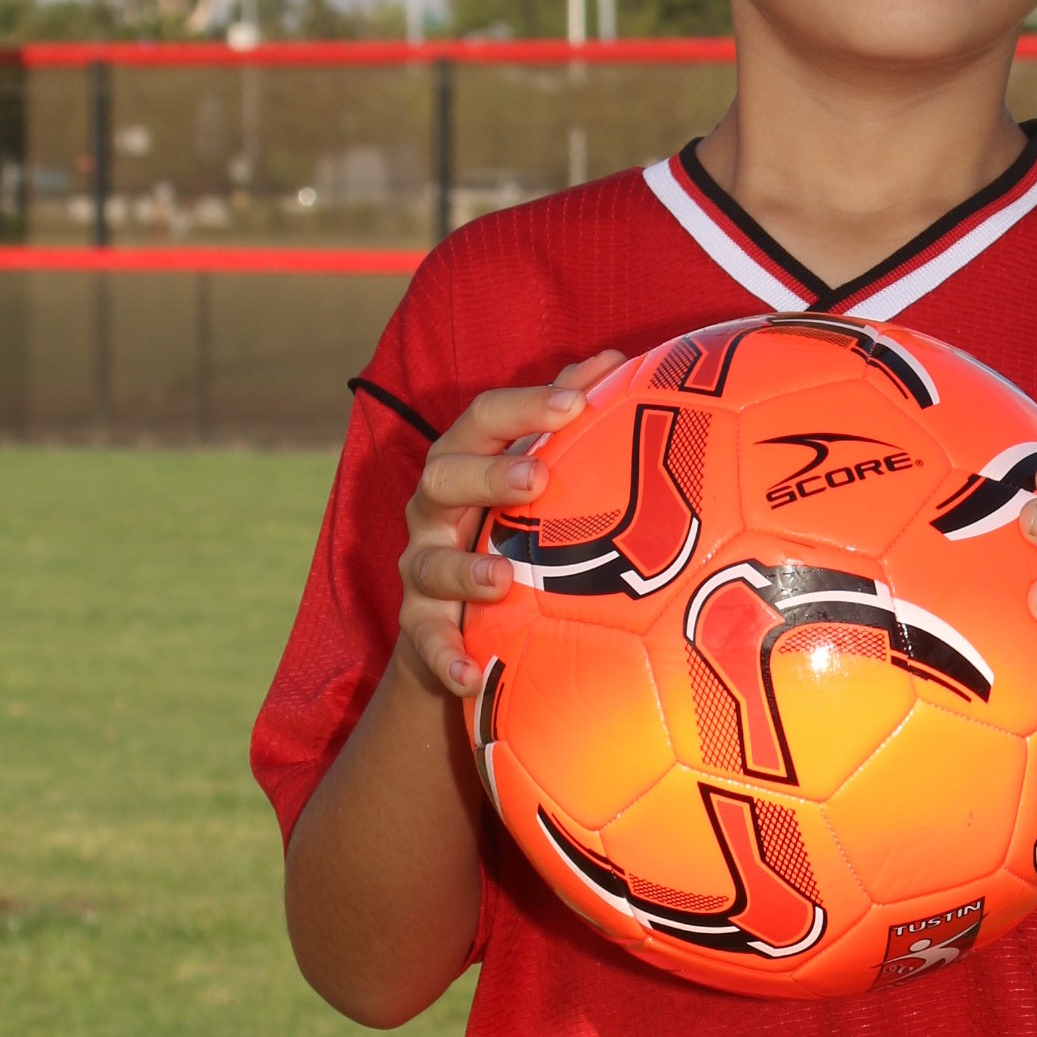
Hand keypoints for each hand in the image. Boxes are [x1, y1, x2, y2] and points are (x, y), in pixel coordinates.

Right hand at [394, 356, 622, 701]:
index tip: (576, 402)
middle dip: (487, 476)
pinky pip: (427, 644)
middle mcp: (434, 512)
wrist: (464, 622)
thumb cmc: (510, 531)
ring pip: (429, 563)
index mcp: (464, 465)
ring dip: (465, 570)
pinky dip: (447, 659)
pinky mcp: (420, 629)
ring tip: (503, 579)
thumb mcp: (532, 478)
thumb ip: (563, 421)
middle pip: (441, 478)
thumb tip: (616, 359)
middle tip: (537, 478)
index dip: (524, 409)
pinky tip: (472, 677)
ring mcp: (422, 570)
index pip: (482, 422)